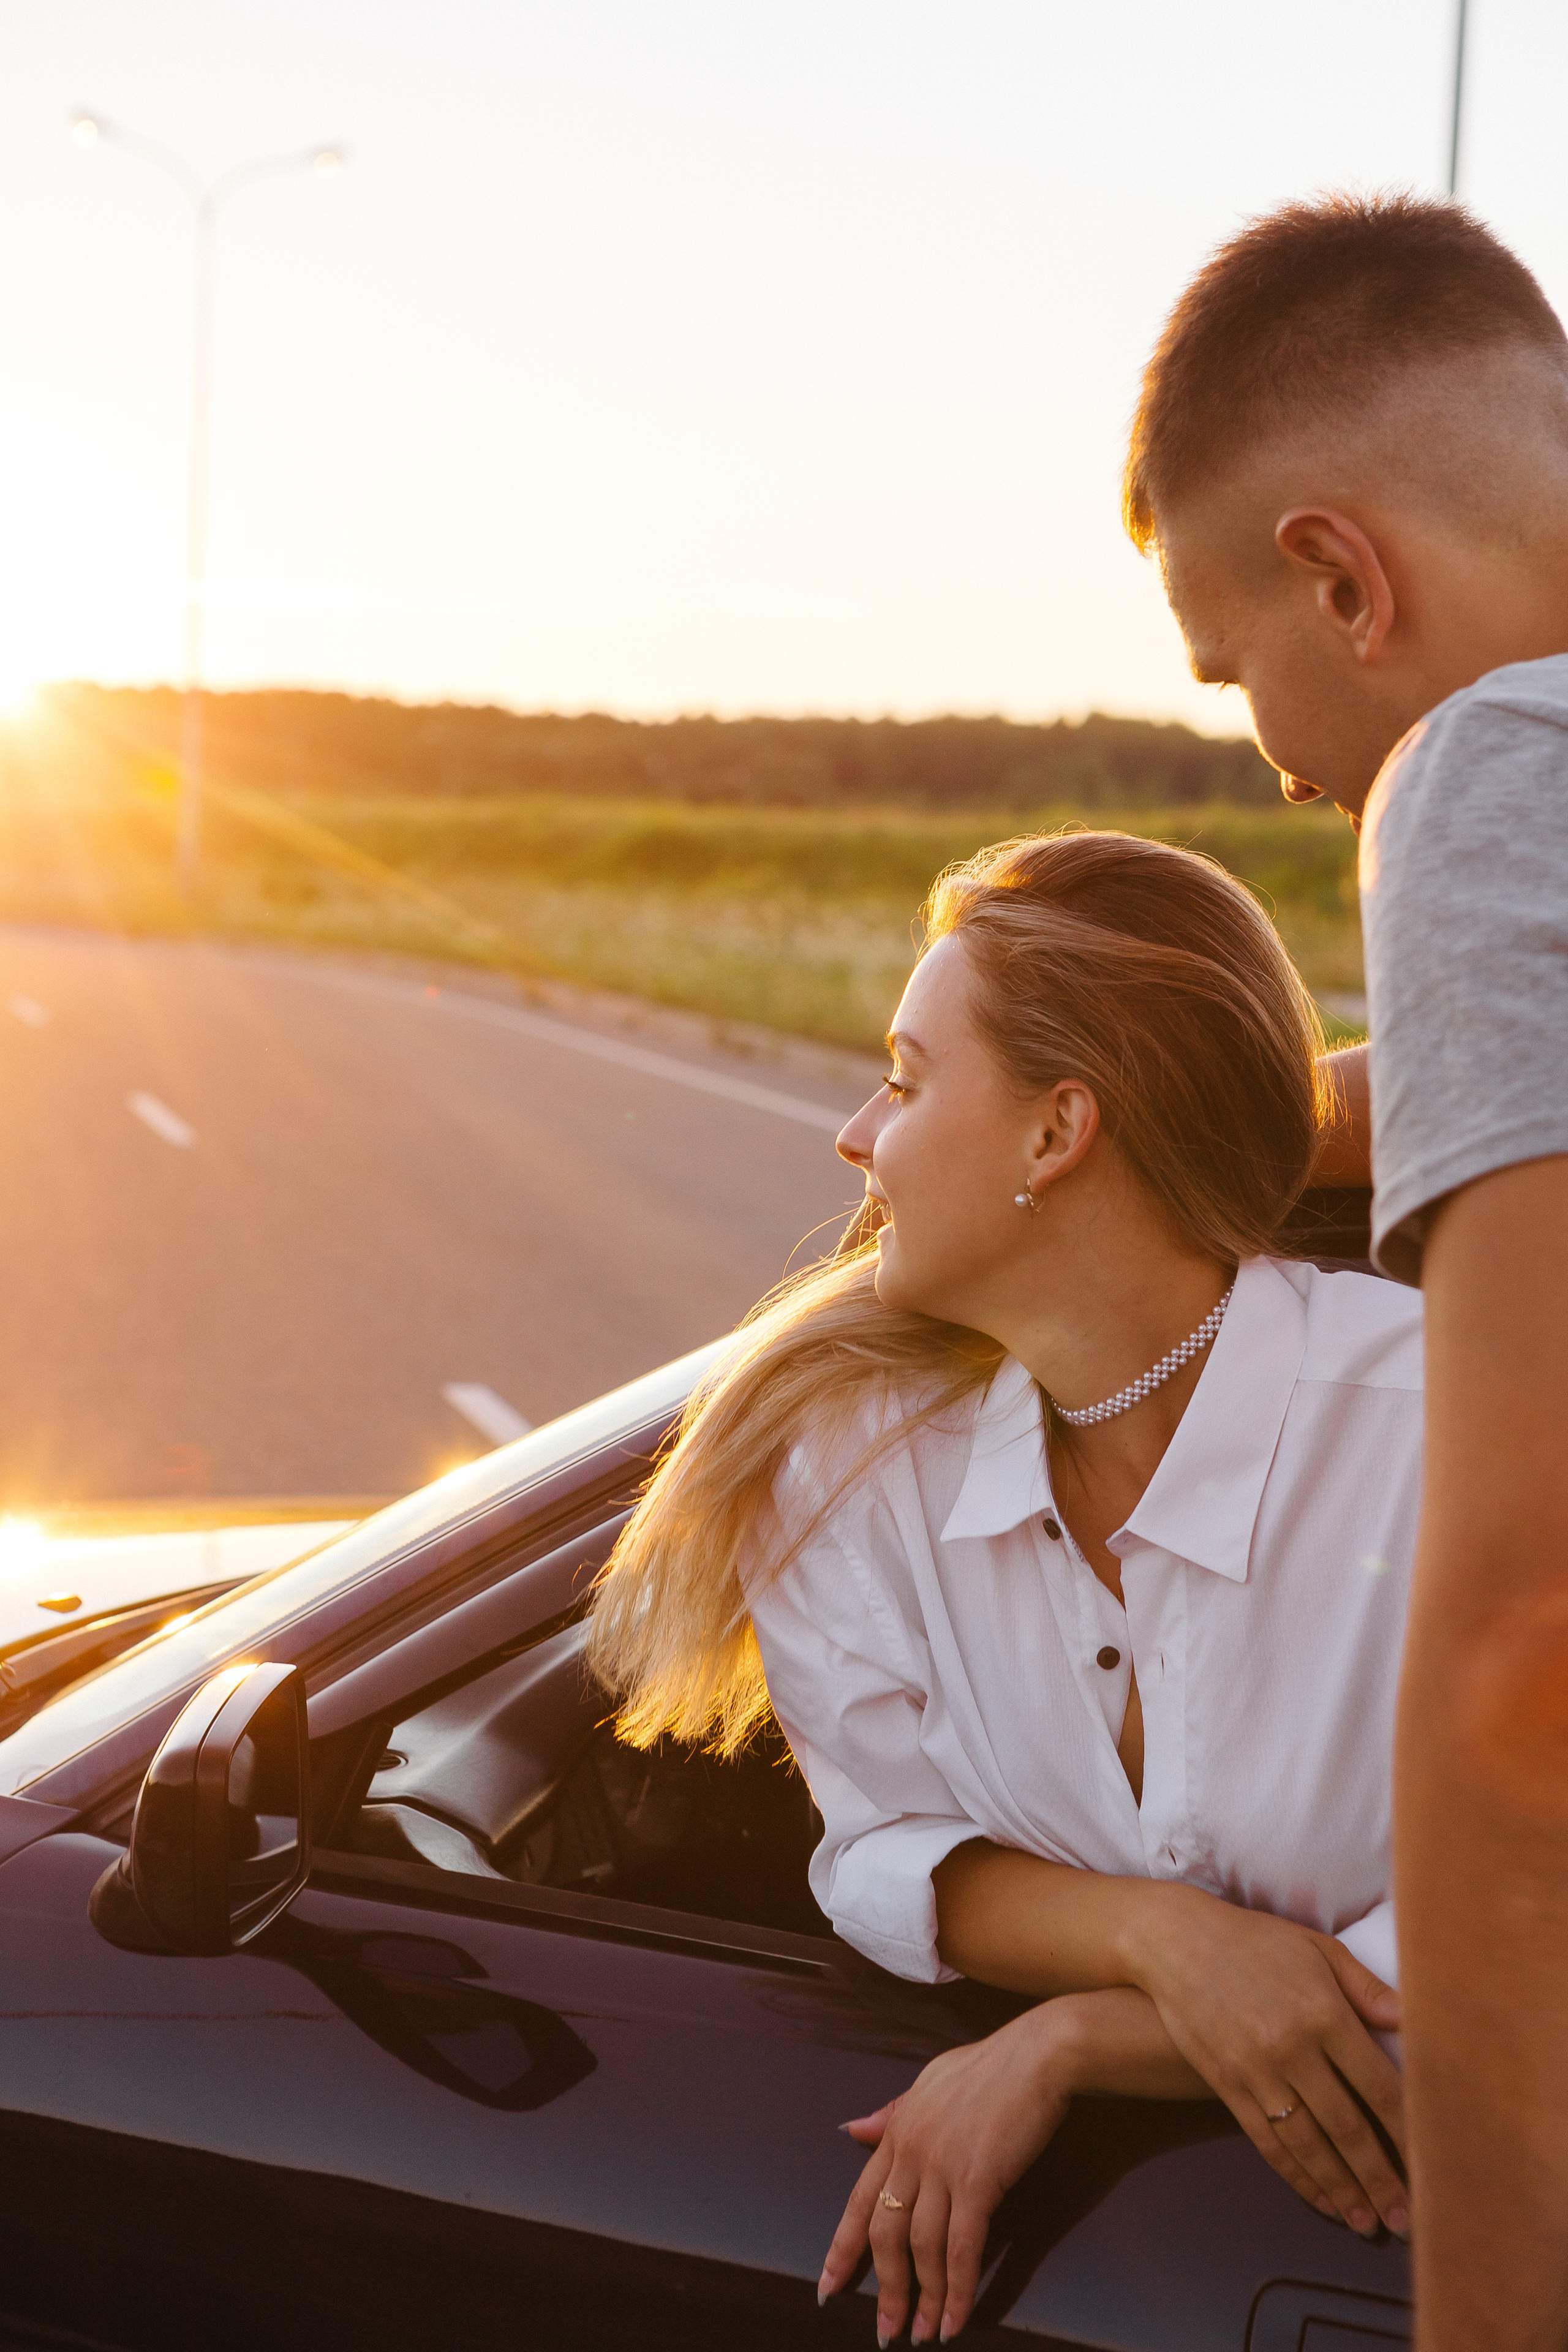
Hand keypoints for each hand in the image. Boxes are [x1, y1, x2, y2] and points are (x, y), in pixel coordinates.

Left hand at [818, 2002, 1079, 2344]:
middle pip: (885, 2233)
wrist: (1039, 2054)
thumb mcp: (931, 2082)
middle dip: (884, 2288)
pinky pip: (961, 2249)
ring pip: (922, 2249)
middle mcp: (912, 2151)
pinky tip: (953, 2320)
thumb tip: (854, 2130)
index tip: (828, 2286)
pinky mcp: (978, 2182)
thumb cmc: (992, 2067)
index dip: (843, 2248)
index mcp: (898, 2129)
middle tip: (885, 2331)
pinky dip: (957, 2291)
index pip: (859, 2199)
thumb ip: (893, 2112)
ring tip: (922, 2334)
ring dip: (922, 2299)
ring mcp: (942, 2167)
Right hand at [1137, 1888, 1406, 2239]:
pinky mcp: (1227, 2085)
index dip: (1409, 2132)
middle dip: (1380, 2177)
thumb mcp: (1317, 1948)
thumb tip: (1413, 2020)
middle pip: (1348, 2127)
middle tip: (1407, 2220)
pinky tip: (1321, 2199)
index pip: (1379, 2086)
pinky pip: (1267, 2141)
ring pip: (1309, 2145)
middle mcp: (1293, 2048)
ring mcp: (1257, 2071)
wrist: (1174, 1942)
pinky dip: (1296, 2176)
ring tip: (1368, 2223)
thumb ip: (1366, 1987)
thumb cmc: (1255, 1940)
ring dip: (1342, 2189)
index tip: (1434, 2166)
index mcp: (1324, 2013)